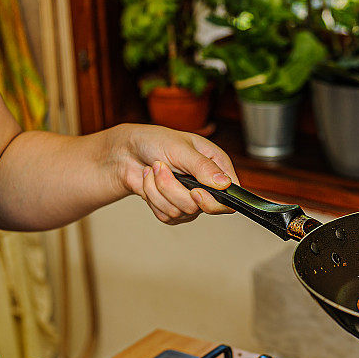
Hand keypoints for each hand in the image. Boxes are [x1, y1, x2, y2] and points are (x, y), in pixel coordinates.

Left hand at [115, 124, 238, 224]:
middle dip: (175, 190)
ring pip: (181, 212)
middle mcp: (207, 185)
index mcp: (217, 166)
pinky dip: (152, 198)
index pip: (231, 194)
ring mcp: (190, 200)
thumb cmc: (155, 141)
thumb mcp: (181, 148)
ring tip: (153, 169)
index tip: (195, 192)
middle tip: (163, 169)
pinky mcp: (173, 209)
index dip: (215, 199)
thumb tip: (224, 183)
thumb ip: (203, 167)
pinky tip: (149, 182)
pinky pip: (166, 216)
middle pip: (203, 207)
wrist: (127, 152)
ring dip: (159, 190)